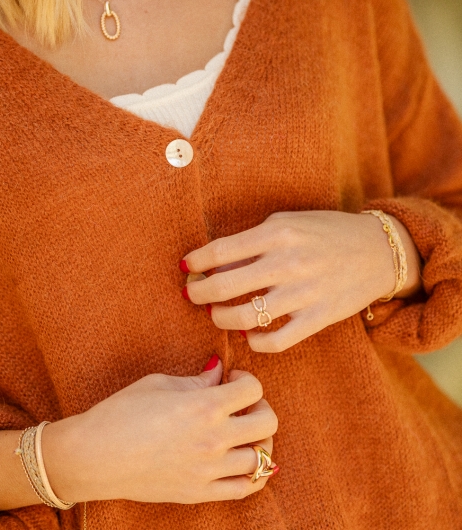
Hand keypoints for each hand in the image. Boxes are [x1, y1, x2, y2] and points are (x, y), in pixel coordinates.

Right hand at [43, 358, 277, 503]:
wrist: (94, 456)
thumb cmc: (121, 412)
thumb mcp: (159, 383)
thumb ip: (196, 379)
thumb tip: (219, 371)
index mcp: (203, 406)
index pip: (252, 389)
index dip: (246, 378)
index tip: (231, 378)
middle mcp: (213, 439)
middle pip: (267, 422)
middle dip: (260, 406)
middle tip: (243, 404)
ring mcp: (209, 471)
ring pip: (262, 458)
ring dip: (259, 440)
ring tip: (242, 432)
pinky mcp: (199, 494)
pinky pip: (245, 488)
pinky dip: (254, 474)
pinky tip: (243, 460)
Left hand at [181, 211, 421, 352]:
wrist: (379, 251)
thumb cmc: (325, 232)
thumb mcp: (287, 223)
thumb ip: (252, 242)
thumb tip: (215, 265)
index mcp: (278, 233)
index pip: (220, 250)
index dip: (196, 261)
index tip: (186, 267)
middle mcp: (288, 263)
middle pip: (224, 287)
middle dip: (197, 293)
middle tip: (191, 294)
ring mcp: (304, 293)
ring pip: (245, 318)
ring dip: (221, 319)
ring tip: (216, 314)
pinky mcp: (319, 318)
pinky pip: (276, 341)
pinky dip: (255, 342)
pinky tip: (248, 334)